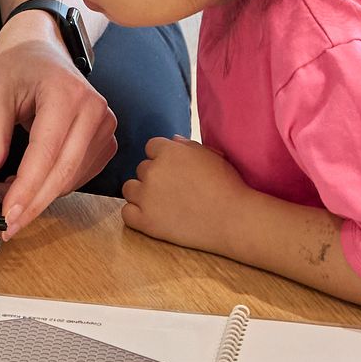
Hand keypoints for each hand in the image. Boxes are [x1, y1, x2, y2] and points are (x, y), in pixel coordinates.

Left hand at [0, 18, 117, 228]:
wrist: (41, 46)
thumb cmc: (17, 64)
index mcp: (67, 94)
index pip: (47, 153)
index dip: (27, 190)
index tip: (7, 215)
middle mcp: (94, 110)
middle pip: (64, 172)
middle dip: (33, 203)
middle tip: (5, 226)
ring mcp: (105, 126)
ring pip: (73, 178)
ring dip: (41, 197)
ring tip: (7, 200)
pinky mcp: (105, 139)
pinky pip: (80, 174)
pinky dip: (54, 186)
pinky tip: (28, 187)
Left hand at [120, 136, 256, 252]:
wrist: (234, 219)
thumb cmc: (227, 185)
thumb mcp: (210, 155)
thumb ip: (187, 146)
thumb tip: (171, 141)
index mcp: (168, 151)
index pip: (152, 147)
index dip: (164, 159)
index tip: (177, 172)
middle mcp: (153, 170)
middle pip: (142, 169)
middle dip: (156, 177)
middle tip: (177, 191)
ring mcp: (146, 196)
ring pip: (130, 189)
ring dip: (142, 194)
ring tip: (165, 204)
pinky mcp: (145, 220)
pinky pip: (127, 213)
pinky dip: (136, 215)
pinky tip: (154, 217)